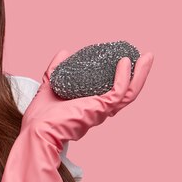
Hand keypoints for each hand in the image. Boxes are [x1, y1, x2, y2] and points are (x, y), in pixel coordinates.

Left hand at [24, 50, 153, 148]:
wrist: (35, 129)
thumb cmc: (40, 117)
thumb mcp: (49, 85)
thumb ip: (56, 69)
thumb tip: (65, 52)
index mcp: (89, 107)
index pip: (112, 93)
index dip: (121, 77)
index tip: (125, 59)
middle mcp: (98, 111)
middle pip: (127, 92)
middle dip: (138, 75)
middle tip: (145, 57)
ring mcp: (100, 111)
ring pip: (129, 93)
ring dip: (140, 75)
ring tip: (147, 57)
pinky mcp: (98, 109)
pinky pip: (118, 92)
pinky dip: (123, 77)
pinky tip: (125, 62)